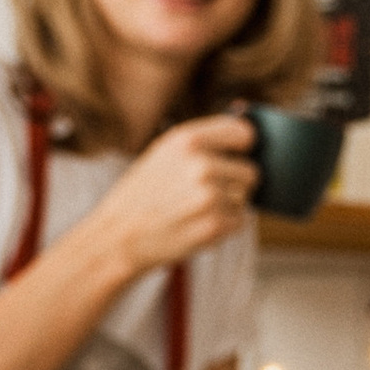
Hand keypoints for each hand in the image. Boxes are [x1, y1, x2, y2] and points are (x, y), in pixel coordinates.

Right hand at [90, 115, 257, 277]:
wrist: (119, 236)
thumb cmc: (143, 195)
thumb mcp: (164, 154)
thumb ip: (203, 143)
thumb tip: (248, 135)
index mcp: (187, 140)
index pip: (244, 133)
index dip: (243, 146)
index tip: (236, 154)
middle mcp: (201, 164)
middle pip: (250, 172)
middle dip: (234, 183)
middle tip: (204, 192)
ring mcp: (210, 196)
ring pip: (244, 199)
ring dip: (227, 207)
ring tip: (194, 209)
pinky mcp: (215, 224)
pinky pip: (239, 221)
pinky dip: (224, 226)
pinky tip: (196, 224)